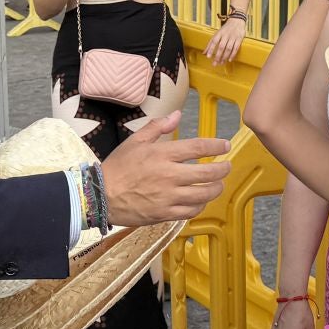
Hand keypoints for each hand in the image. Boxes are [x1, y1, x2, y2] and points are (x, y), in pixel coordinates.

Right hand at [101, 113, 230, 225]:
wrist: (101, 195)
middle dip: (223, 170)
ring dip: (216, 188)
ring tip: (218, 184)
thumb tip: (177, 114)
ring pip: (203, 194)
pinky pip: (191, 211)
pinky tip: (201, 200)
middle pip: (207, 173)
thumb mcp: (135, 141)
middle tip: (227, 166)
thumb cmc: (118, 167)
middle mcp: (169, 176)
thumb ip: (158, 127)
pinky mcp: (165, 213)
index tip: (225, 146)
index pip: (197, 148)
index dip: (216, 146)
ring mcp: (168, 197)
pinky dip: (201, 205)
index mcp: (162, 154)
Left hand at [205, 16, 245, 65]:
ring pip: (228, 48)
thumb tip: (204, 53)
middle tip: (215, 63)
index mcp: (219, 33)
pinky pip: (236, 48)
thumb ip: (210, 43)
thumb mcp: (217, 34)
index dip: (211, 49)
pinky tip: (229, 60)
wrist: (237, 20)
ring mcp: (233, 37)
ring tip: (221, 63)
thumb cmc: (226, 29)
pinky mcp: (239, 39)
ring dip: (225, 57)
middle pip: (221, 47)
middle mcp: (226, 35)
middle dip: (218, 56)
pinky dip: (233, 54)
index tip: (208, 57)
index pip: (214, 41)